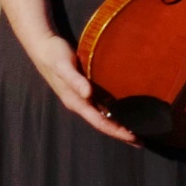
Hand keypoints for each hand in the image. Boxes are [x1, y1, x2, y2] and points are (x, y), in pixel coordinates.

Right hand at [26, 26, 138, 143]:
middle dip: (121, 132)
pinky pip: (102, 103)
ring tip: (137, 129)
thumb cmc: (54, 55)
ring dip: (119, 123)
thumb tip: (87, 94)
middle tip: (141, 141)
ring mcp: (82, 96)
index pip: (99, 122)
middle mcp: (80, 102)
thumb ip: (75, 80)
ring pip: (103, 114)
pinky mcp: (85, 87)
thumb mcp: (63, 66)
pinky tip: (125, 110)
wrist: (43, 45)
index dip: (116, 131)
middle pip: (103, 122)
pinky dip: (114, 109)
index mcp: (75, 101)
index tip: (133, 137)